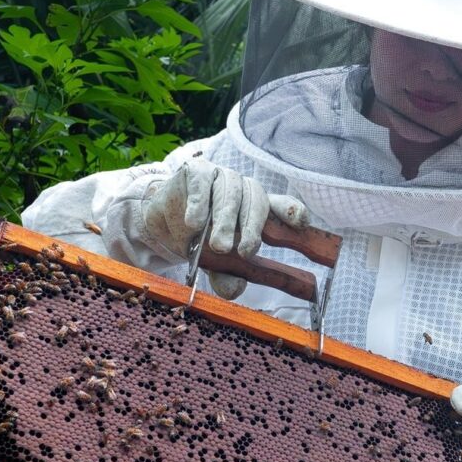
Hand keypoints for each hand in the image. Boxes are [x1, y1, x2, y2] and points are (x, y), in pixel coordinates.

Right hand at [142, 157, 307, 298]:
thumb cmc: (197, 240)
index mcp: (255, 209)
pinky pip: (202, 182)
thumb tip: (236, 290)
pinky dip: (198, 202)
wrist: (161, 224)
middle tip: (244, 252)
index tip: (300, 224)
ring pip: (230, 192)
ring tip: (218, 246)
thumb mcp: (214, 264)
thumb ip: (226, 276)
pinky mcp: (196, 171)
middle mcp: (243, 190)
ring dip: (225, 220)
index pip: (280, 207)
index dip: (292, 212)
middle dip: (252, 228)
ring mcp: (221, 177)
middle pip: (256, 202)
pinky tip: (194, 222)